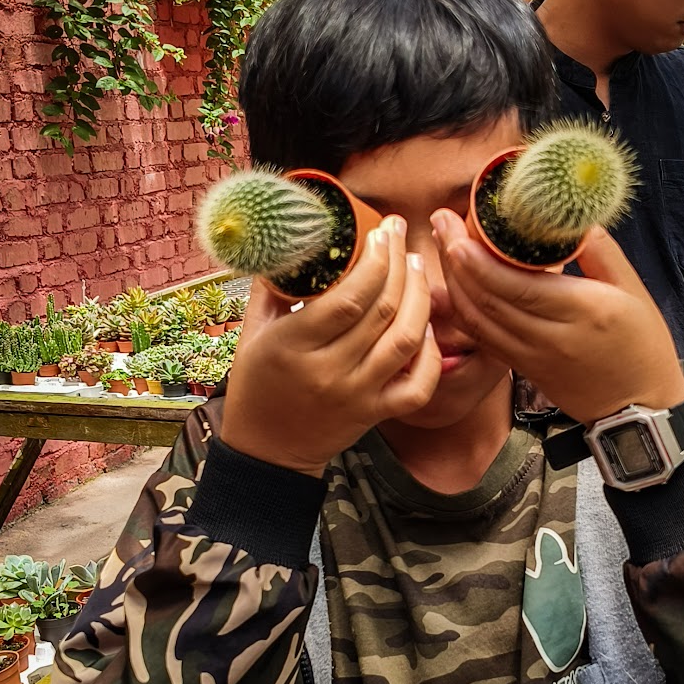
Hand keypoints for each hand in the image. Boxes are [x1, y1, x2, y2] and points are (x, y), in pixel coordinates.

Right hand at [221, 216, 440, 475]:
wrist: (268, 451)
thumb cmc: (257, 384)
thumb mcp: (253, 333)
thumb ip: (273, 288)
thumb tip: (293, 241)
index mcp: (294, 345)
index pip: (348, 297)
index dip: (374, 261)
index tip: (381, 232)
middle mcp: (330, 370)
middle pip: (382, 311)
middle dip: (399, 265)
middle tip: (402, 236)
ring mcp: (358, 394)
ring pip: (405, 341)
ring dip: (419, 299)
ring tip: (417, 267)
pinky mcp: (376, 413)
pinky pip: (418, 386)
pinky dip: (431, 355)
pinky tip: (427, 327)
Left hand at [432, 211, 683, 421]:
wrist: (639, 406)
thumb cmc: (642, 344)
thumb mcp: (634, 291)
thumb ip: (602, 253)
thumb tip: (572, 222)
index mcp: (581, 310)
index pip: (516, 285)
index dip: (479, 260)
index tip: (457, 230)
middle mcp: (550, 335)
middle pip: (488, 299)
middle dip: (456, 260)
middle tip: (440, 223)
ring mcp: (532, 357)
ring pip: (479, 321)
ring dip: (454, 284)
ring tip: (441, 248)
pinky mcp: (524, 370)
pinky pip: (484, 339)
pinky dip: (464, 312)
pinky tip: (456, 287)